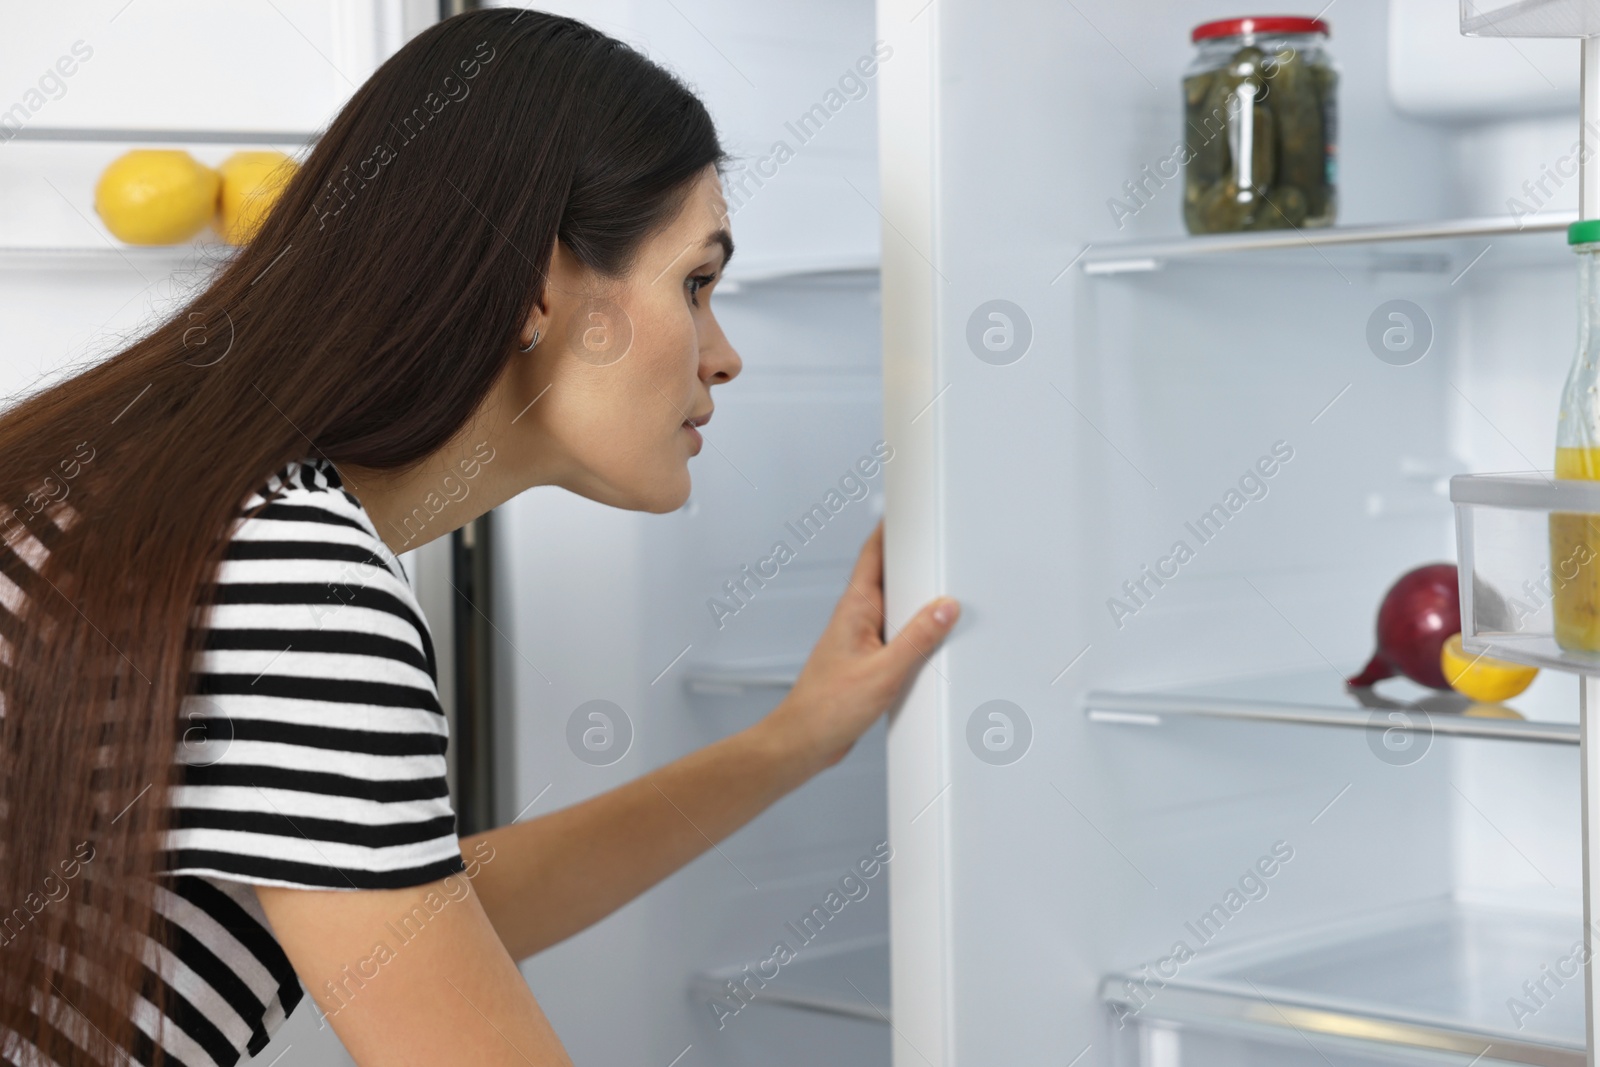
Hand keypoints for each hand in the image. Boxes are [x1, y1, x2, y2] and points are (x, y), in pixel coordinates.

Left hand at [760, 519, 958, 771]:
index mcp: (854, 608)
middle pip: (890, 575)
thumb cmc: (826, 709)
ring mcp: (861, 637)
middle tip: (943, 544)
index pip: (874, 552)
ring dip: (917, 598)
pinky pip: (897, 633)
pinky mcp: (867, 659)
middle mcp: (856, 617)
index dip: (892, 525)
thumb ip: (918, 638)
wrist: (805, 742)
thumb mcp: (884, 673)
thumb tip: (945, 608)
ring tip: (947, 590)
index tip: (913, 506)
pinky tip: (931, 639)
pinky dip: (915, 629)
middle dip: (915, 559)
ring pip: (895, 606)